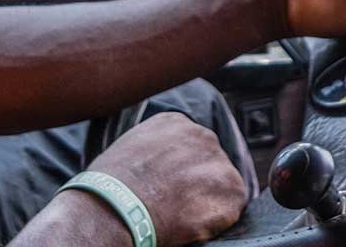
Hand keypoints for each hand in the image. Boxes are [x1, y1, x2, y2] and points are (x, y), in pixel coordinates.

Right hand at [86, 112, 246, 244]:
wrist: (117, 206)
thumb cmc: (113, 185)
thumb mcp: (130, 148)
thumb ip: (155, 148)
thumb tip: (160, 165)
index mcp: (177, 123)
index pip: (191, 147)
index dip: (182, 171)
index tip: (170, 186)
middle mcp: (202, 135)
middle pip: (209, 164)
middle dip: (198, 184)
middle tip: (176, 204)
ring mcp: (219, 161)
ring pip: (222, 187)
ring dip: (207, 203)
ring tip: (179, 215)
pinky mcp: (232, 189)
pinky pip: (229, 210)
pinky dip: (214, 223)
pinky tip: (188, 224)